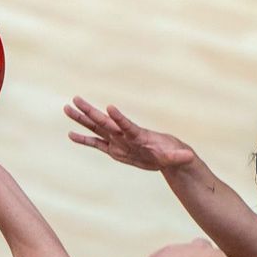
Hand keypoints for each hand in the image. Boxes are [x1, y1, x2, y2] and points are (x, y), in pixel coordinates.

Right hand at [65, 98, 195, 170]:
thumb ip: (179, 157)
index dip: (119, 118)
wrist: (164, 155)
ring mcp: (117, 140)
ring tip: (66, 108)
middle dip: (90, 111)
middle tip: (75, 98)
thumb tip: (190, 157)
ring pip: (96, 128)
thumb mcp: (175, 157)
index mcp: (137, 135)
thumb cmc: (170, 154)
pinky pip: (96, 144)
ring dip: (81, 119)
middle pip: (104, 121)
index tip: (109, 107)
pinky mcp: (114, 149)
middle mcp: (124, 135)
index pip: (127, 125)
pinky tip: (71, 135)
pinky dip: (84, 140)